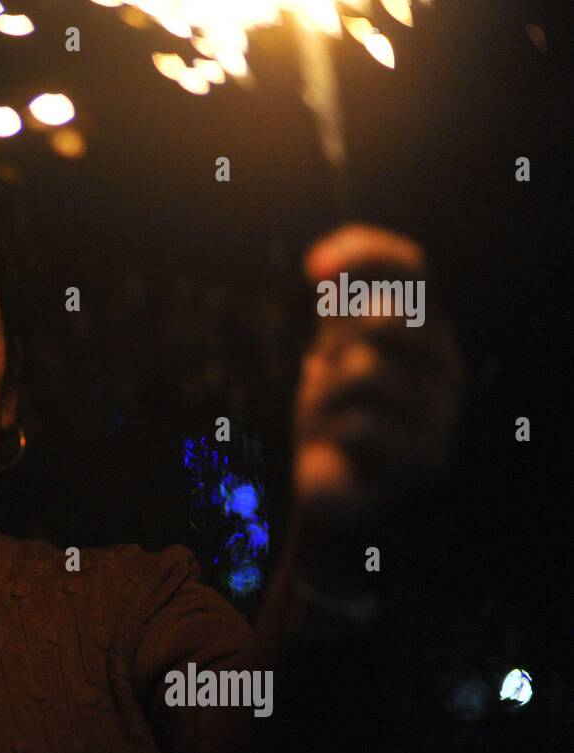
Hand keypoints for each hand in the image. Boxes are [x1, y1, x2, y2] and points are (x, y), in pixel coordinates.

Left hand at [292, 224, 463, 540]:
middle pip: (386, 316)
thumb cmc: (333, 420)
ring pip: (364, 372)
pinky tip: (341, 453)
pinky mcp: (429, 462)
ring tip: (330, 421)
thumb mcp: (331, 355)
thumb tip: (326, 263)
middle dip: (336, 344)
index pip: (410, 269)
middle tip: (325, 376)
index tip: (312, 266)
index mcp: (426, 332)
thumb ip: (339, 307)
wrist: (332, 494)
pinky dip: (332, 436)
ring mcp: (443, 415)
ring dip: (326, 398)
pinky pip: (359, 424)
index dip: (363, 254)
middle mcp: (446, 367)